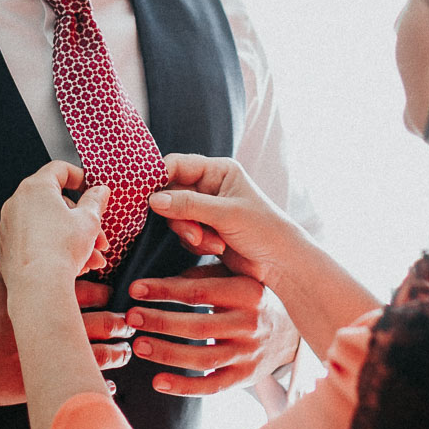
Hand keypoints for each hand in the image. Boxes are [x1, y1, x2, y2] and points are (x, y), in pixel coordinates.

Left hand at [0, 161, 111, 292]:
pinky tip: (70, 266)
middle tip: (98, 237)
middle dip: (80, 220)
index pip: (59, 169)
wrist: (38, 287)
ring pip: (46, 226)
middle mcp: (16, 204)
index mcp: (35, 188)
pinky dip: (51, 249)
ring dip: (70, 239)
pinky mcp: (6, 250)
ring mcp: (8, 227)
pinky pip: (33, 243)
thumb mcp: (89, 221)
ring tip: (90, 258)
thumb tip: (99, 191)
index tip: (92, 190)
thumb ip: (95, 201)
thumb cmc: (61, 251)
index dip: (80, 177)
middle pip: (54, 203)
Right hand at [0, 271, 133, 405]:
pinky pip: (75, 381)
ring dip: (115, 352)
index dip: (106, 295)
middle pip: (101, 321)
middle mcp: (48, 322)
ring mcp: (44, 353)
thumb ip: (24, 278)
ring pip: (96, 352)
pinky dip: (95, 382)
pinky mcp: (36, 380)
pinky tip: (106, 384)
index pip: (90, 291)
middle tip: (128, 324)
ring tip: (124, 352)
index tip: (113, 297)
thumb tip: (42, 269)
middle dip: (119, 323)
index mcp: (40, 295)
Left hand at [123, 265, 299, 396]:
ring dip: (167, 353)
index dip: (165, 290)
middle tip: (130, 317)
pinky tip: (157, 382)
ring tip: (138, 346)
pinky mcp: (245, 377)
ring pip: (202, 358)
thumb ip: (200, 276)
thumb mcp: (235, 275)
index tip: (135, 289)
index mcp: (248, 292)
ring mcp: (249, 353)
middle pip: (198, 326)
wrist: (291, 329)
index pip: (200, 291)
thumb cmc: (250, 295)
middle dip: (160, 322)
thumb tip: (155, 284)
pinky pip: (212, 386)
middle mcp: (251, 323)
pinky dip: (184, 387)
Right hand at [148, 154, 310, 287]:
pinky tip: (217, 248)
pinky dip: (195, 243)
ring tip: (214, 244)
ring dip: (190, 233)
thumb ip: (188, 205)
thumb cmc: (263, 230)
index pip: (177, 165)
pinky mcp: (204, 229)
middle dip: (181, 217)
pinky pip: (183, 233)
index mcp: (219, 171)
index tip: (147, 197)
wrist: (281, 263)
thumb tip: (153, 200)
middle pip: (172, 193)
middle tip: (196, 235)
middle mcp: (210, 185)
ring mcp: (206, 208)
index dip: (159, 178)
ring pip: (175, 216)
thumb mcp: (226, 214)